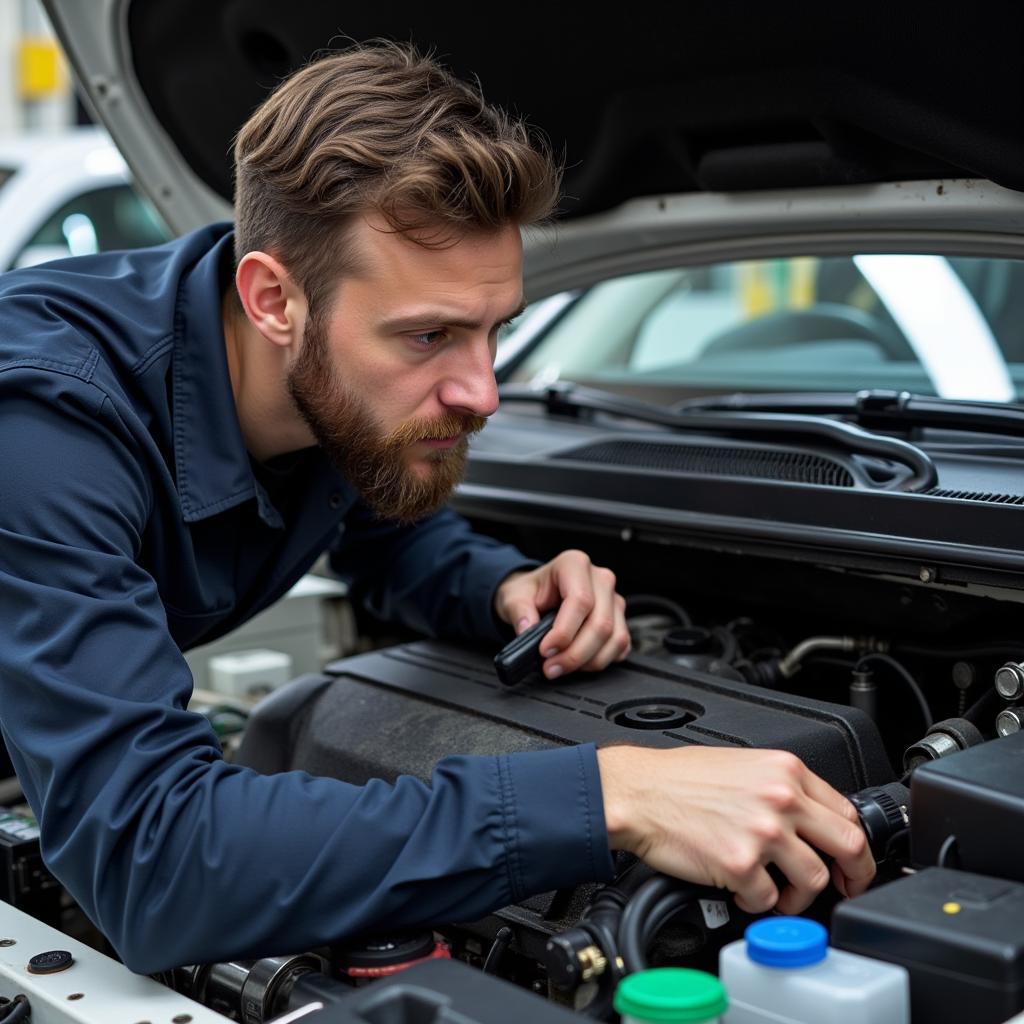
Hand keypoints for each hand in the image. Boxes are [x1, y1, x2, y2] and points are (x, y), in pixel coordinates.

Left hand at [494, 549, 629, 678]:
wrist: (538, 594)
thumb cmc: (530, 592)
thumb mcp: (514, 597)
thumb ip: (519, 611)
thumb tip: (528, 629)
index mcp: (574, 564)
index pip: (580, 600)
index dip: (564, 631)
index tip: (546, 650)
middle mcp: (600, 579)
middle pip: (601, 623)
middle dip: (575, 654)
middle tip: (551, 668)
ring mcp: (614, 600)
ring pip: (614, 637)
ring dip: (588, 661)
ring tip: (562, 667)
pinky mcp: (620, 619)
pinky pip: (621, 646)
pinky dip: (601, 660)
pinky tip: (579, 663)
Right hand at [597, 745, 873, 913]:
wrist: (637, 791)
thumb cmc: (678, 778)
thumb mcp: (741, 763)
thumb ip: (781, 787)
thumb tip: (811, 819)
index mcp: (784, 770)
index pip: (845, 811)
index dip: (853, 843)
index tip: (848, 860)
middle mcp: (781, 798)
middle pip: (848, 845)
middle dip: (853, 875)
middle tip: (843, 887)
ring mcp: (763, 832)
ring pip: (814, 879)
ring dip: (798, 896)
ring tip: (777, 893)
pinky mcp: (740, 864)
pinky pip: (769, 899)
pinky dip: (758, 903)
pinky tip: (741, 890)